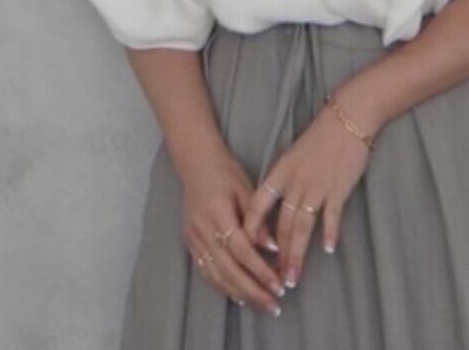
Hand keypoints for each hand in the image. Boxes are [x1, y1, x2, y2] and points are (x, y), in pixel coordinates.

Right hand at [180, 147, 286, 315]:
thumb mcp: (248, 189)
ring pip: (215, 275)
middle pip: (228, 269)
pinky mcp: (189, 242)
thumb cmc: (226, 172)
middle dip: (252, 291)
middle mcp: (201, 228)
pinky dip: (223, 286)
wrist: (196, 163)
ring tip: (261, 305)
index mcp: (217, 212)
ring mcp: (193, 237)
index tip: (279, 284)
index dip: (260, 270)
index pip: (241, 249)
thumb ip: (259, 220)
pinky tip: (239, 295)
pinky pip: (206, 271)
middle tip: (274, 305)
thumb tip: (274, 249)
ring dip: (239, 294)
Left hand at [242, 95, 375, 289]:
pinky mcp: (338, 188)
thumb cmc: (320, 137)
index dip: (251, 229)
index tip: (245, 251)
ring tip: (293, 276)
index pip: (258, 205)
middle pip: (282, 225)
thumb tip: (274, 204)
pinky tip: (328, 249)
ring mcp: (316, 186)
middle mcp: (295, 182)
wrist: (346, 119)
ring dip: (297, 254)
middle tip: (274, 279)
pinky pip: (331, 215)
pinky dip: (329, 233)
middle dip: (278, 255)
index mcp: (280, 172)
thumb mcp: (293, 155)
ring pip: (302, 226)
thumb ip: (283, 180)